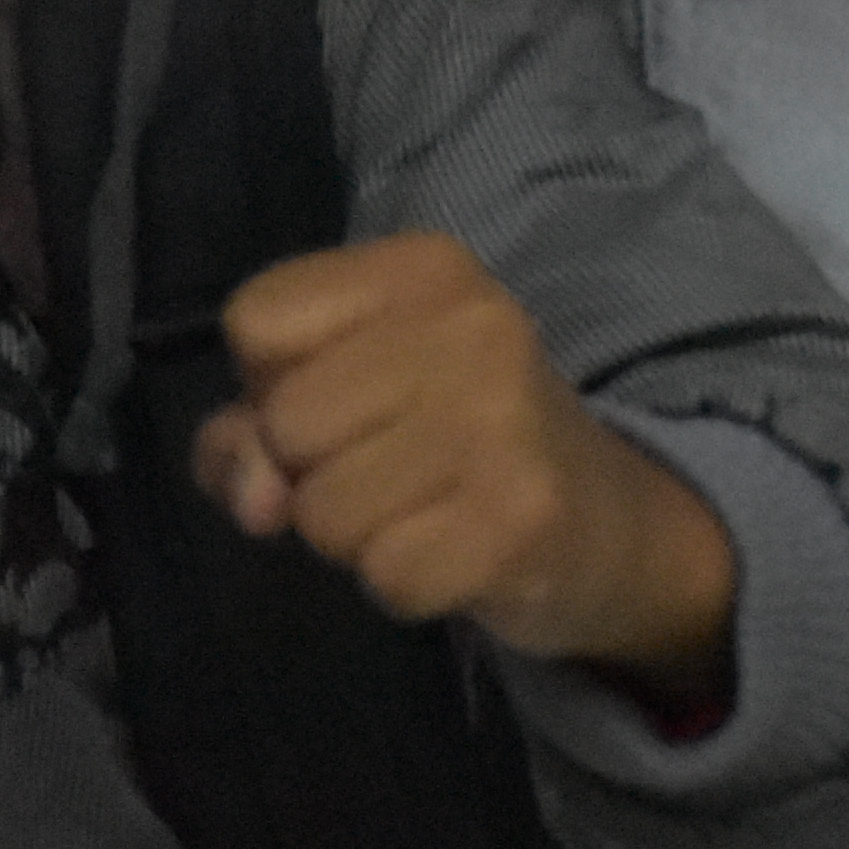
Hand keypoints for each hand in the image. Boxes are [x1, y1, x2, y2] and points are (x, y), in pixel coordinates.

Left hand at [187, 233, 736, 699]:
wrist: (598, 513)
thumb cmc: (446, 435)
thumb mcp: (342, 395)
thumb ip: (251, 430)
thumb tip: (259, 502)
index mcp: (427, 268)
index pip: (259, 319)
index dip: (274, 380)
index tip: (349, 393)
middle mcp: (477, 325)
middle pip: (286, 422)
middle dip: (313, 467)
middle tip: (393, 462)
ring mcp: (505, 420)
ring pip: (322, 510)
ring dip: (355, 532)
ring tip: (425, 506)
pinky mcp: (519, 517)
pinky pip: (382, 573)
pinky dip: (405, 579)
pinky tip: (455, 549)